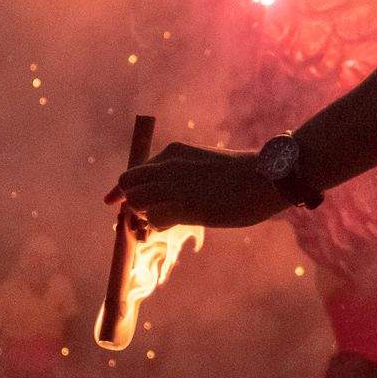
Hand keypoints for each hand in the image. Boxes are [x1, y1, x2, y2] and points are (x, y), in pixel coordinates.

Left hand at [104, 142, 291, 228]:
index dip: (120, 189)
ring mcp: (174, 185)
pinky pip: (153, 218)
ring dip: (144, 215)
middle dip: (130, 202)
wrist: (266, 176)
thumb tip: (165, 197)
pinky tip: (175, 223)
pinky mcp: (183, 205)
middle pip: (127, 185)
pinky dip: (158, 224)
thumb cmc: (242, 174)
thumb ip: (181, 175)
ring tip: (165, 219)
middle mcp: (168, 166)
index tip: (110, 200)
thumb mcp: (204, 164)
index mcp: (173, 152)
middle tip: (142, 217)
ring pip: (135, 203)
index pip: (134, 171)